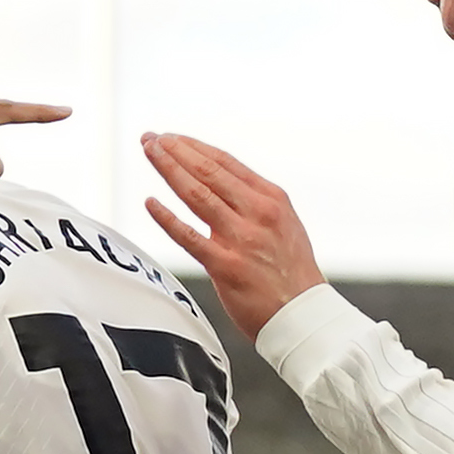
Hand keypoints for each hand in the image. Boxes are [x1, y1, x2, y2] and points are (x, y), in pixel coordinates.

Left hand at [139, 131, 322, 338]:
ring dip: (169, 170)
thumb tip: (217, 183)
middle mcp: (258, 213)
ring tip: (149, 154)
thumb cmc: (291, 272)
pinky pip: (189, 237)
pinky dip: (167, 217)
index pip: (225, 162)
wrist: (304, 315)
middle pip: (208, 171)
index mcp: (271, 199)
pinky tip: (150, 202)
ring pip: (197, 195)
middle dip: (175, 151)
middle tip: (151, 139)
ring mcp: (242, 239)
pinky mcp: (226, 266)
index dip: (193, 146)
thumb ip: (253, 203)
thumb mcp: (283, 223)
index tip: (172, 138)